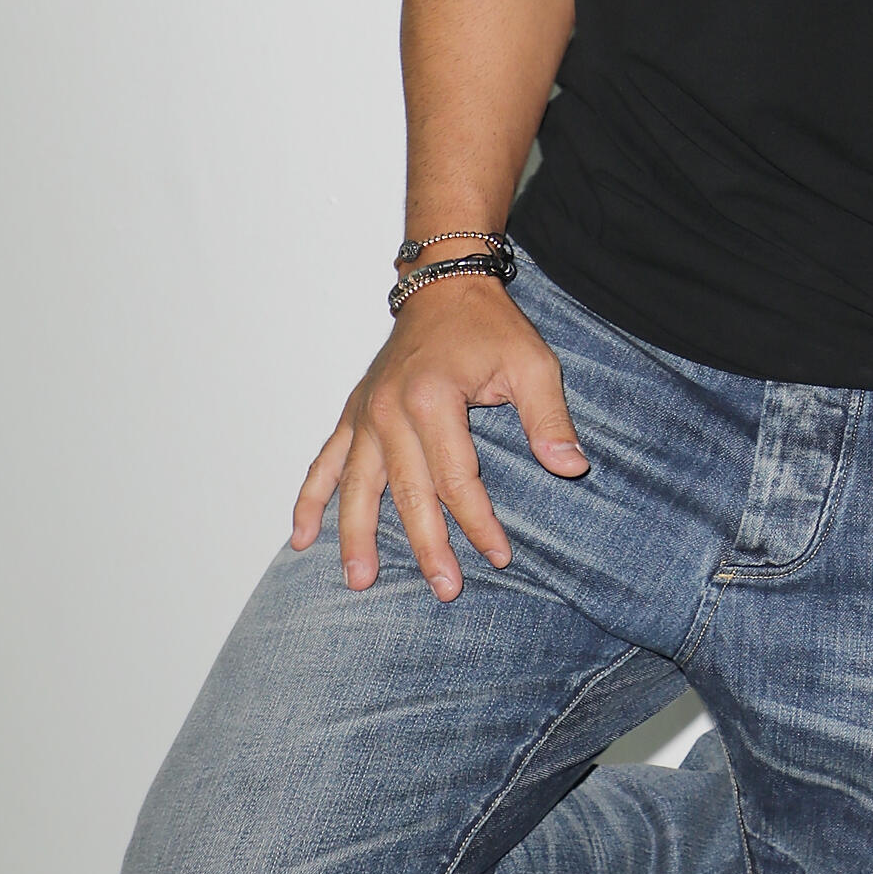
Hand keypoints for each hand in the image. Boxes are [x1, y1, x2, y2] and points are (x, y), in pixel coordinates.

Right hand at [291, 278, 588, 602]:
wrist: (444, 284)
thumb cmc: (489, 326)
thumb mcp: (532, 364)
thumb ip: (549, 418)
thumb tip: (570, 467)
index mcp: (432, 398)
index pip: (457, 479)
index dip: (479, 522)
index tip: (500, 556)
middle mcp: (389, 410)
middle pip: (407, 492)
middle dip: (426, 545)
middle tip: (445, 589)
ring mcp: (365, 413)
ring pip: (357, 487)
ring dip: (356, 536)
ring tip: (360, 580)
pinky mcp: (353, 414)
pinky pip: (325, 463)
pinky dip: (309, 500)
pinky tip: (301, 537)